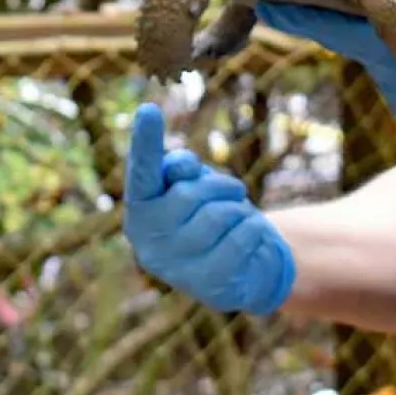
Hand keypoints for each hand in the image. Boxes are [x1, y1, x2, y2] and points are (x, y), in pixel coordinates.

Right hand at [121, 103, 294, 314]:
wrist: (241, 267)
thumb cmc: (210, 214)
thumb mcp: (192, 185)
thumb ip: (180, 170)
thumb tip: (180, 167)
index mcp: (140, 209)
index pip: (141, 171)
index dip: (145, 141)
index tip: (149, 109)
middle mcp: (148, 241)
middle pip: (191, 193)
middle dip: (221, 185)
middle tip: (232, 191)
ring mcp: (177, 268)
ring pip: (220, 215)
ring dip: (239, 208)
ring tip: (236, 219)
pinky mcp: (210, 285)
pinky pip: (244, 236)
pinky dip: (255, 229)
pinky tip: (249, 240)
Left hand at [256, 0, 395, 135]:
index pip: (332, 25)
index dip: (293, 10)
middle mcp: (388, 73)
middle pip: (340, 35)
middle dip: (317, 9)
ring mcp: (395, 93)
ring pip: (364, 52)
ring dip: (358, 28)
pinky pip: (383, 69)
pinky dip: (383, 50)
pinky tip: (392, 31)